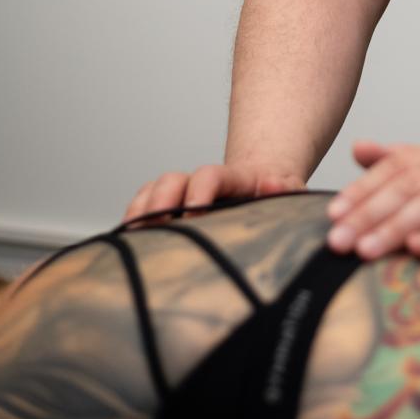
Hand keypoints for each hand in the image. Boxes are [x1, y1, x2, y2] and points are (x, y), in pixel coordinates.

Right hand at [122, 162, 305, 222]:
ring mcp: (185, 194)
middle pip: (172, 180)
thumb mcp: (290, 191)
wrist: (268, 187)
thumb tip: (274, 184)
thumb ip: (286, 187)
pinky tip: (128, 243)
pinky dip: (134, 219)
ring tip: (132, 237)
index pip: (210, 175)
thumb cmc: (279, 196)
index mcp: (233, 179)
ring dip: (140, 211)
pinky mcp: (173, 209)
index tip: (192, 212)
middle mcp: (202, 183)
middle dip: (159, 201)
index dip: (199, 190)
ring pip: (153, 192)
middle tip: (154, 225)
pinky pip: (144, 206)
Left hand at [324, 137, 419, 258]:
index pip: (395, 168)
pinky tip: (416, 250)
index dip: (361, 190)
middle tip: (336, 239)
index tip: (330, 214)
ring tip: (365, 249)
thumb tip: (358, 149)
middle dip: (368, 213)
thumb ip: (404, 159)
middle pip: (408, 186)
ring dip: (396, 227)